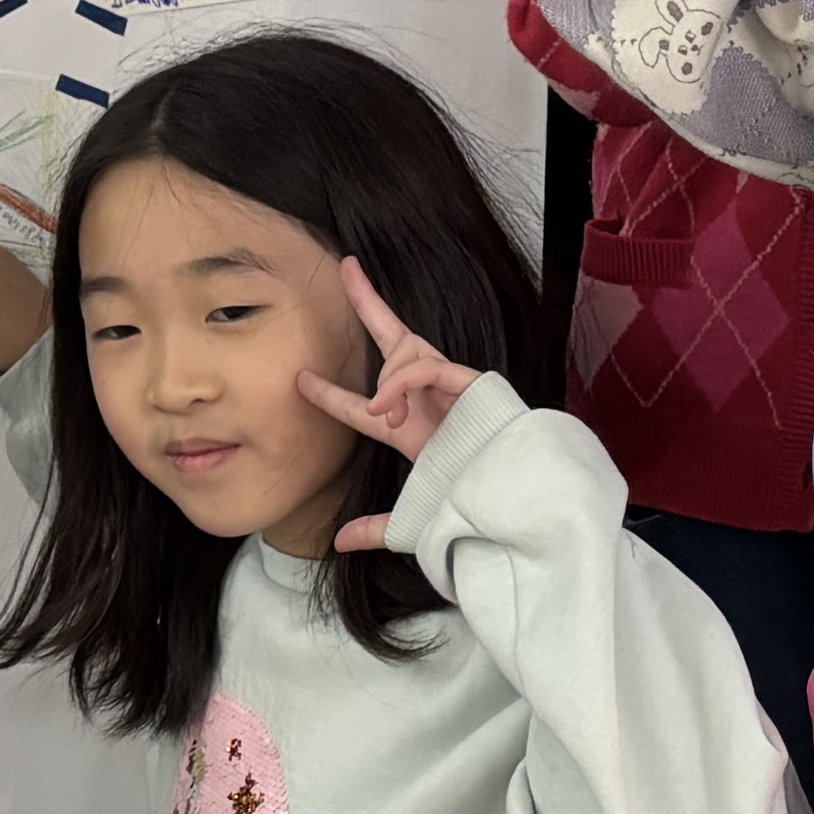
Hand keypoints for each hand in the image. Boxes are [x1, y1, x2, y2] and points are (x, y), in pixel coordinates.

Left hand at [301, 258, 481, 551]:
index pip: (359, 405)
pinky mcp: (469, 381)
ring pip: (403, 353)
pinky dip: (399, 383)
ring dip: (385, 381)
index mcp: (409, 430)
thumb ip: (377, 528)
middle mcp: (425, 400)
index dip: (329, 394)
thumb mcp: (413, 519)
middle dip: (369, 302)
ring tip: (383, 415)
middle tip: (349, 269)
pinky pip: (422, 367)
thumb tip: (337, 543)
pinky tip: (388, 407)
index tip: (300, 380)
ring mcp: (448, 386)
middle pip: (391, 339)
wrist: (513, 502)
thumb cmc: (472, 503)